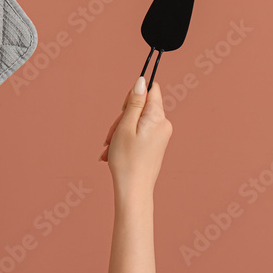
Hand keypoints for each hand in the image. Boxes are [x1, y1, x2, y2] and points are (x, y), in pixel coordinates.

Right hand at [100, 76, 171, 196]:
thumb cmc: (127, 160)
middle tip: (111, 135)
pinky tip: (112, 153)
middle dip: (122, 118)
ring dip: (120, 132)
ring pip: (136, 122)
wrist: (133, 191)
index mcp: (158, 117)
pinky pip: (139, 134)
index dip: (134, 94)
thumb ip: (134, 102)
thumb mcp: (126, 126)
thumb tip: (142, 81)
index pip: (151, 90)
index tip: (124, 109)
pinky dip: (125, 140)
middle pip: (141, 107)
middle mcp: (163, 124)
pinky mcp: (156, 145)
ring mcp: (161, 135)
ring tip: (110, 148)